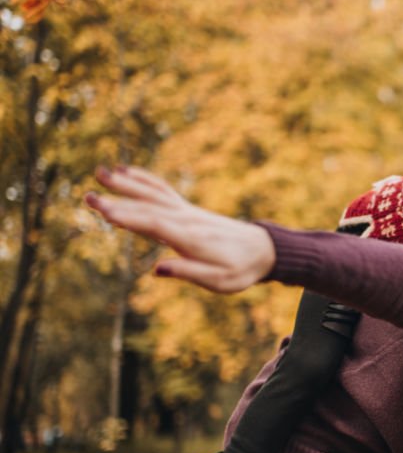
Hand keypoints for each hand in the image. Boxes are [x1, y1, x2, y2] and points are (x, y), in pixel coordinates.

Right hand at [85, 166, 275, 293]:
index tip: (104, 212)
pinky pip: (163, 191)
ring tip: (101, 172)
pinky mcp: (188, 210)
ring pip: (153, 194)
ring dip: (127, 184)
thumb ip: (189, 272)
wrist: (263, 250)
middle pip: (148, 206)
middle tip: (89, 195)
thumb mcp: (219, 280)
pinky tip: (126, 171)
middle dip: (119, 200)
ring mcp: (187, 212)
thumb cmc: (240, 269)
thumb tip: (156, 270)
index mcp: (191, 239)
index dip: (129, 218)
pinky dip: (145, 180)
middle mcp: (187, 220)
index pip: (155, 226)